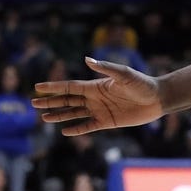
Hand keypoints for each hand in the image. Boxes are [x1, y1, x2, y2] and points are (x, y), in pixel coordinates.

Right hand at [32, 57, 164, 134]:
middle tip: (33, 102)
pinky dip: (77, 129)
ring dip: (59, 115)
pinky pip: (88, 126)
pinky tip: (65, 131)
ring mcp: (100, 110)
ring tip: (43, 117)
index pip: (69, 87)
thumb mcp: (124, 74)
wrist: (157, 99)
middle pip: (67, 100)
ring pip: (74, 113)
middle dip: (50, 101)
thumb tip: (87, 59)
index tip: (38, 87)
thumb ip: (106, 68)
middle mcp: (95, 98)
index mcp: (96, 85)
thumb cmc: (142, 83)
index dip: (53, 87)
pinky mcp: (108, 122)